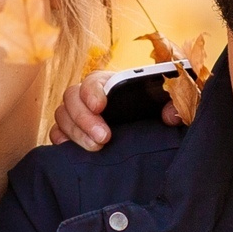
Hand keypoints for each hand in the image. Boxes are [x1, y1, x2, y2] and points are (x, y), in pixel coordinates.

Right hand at [48, 69, 182, 149]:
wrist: (150, 127)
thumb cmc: (158, 108)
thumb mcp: (171, 102)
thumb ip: (175, 103)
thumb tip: (171, 116)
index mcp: (111, 83)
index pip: (92, 80)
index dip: (92, 92)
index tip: (100, 106)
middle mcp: (90, 96)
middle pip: (71, 98)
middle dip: (84, 118)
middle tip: (103, 138)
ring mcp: (79, 114)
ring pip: (62, 116)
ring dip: (76, 133)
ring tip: (96, 148)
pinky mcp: (73, 132)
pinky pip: (57, 133)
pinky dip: (61, 141)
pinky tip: (72, 151)